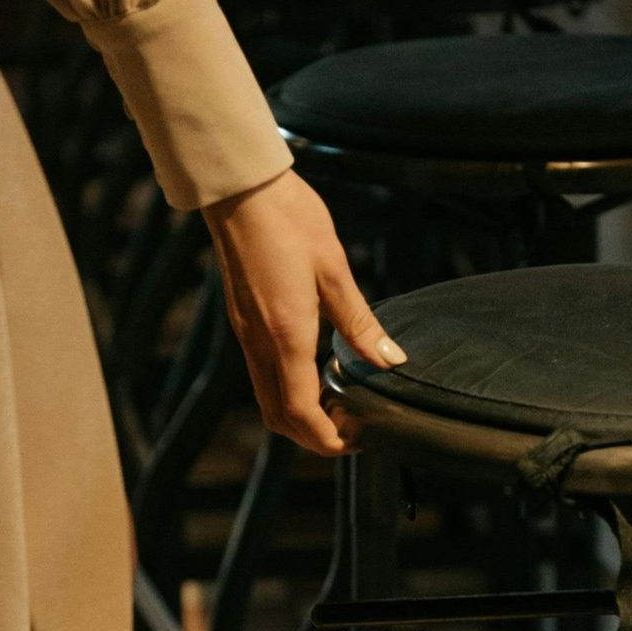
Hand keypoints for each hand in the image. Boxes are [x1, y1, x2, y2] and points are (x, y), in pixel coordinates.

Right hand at [202, 169, 405, 455]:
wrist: (241, 190)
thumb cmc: (289, 220)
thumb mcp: (334, 271)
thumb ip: (360, 322)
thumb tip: (390, 360)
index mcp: (285, 335)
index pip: (301, 412)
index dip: (328, 439)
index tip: (357, 440)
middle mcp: (259, 343)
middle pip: (279, 417)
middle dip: (313, 437)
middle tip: (352, 429)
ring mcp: (246, 334)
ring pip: (267, 399)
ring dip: (300, 416)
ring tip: (338, 405)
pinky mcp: (243, 322)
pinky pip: (262, 374)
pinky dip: (287, 391)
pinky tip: (315, 373)